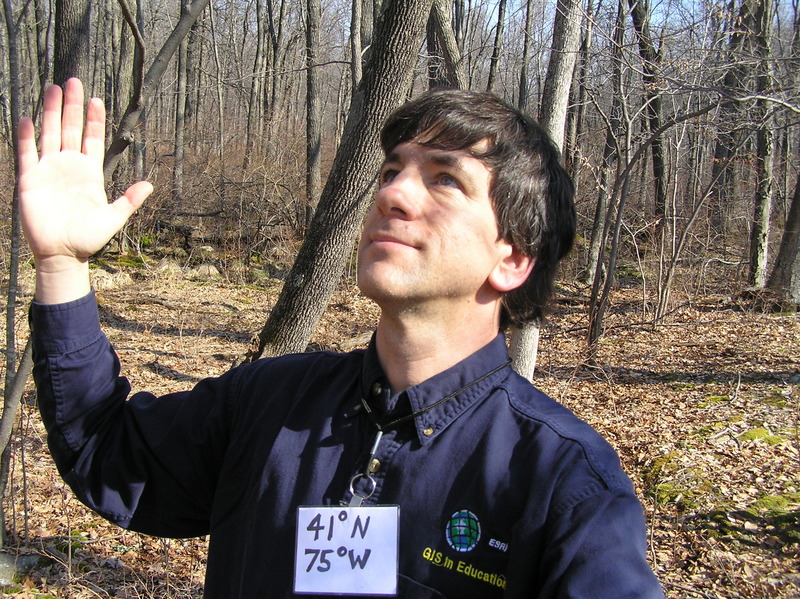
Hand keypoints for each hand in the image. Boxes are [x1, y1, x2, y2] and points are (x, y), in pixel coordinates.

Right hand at [17, 78, 152, 302]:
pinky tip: (27, 118)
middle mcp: (69, 166)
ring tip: (52, 88)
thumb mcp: (113, 218)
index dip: (94, 120)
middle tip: (73, 80)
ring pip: (49, 134)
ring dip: (49, 112)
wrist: (63, 255)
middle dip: (71, 106)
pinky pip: (27, 153)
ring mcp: (49, 170)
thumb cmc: (88, 239)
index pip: (93, 139)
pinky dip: (26, 136)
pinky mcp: (30, 179)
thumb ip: (129, 200)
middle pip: (70, 129)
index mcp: (90, 173)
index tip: (96, 99)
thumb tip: (150, 184)